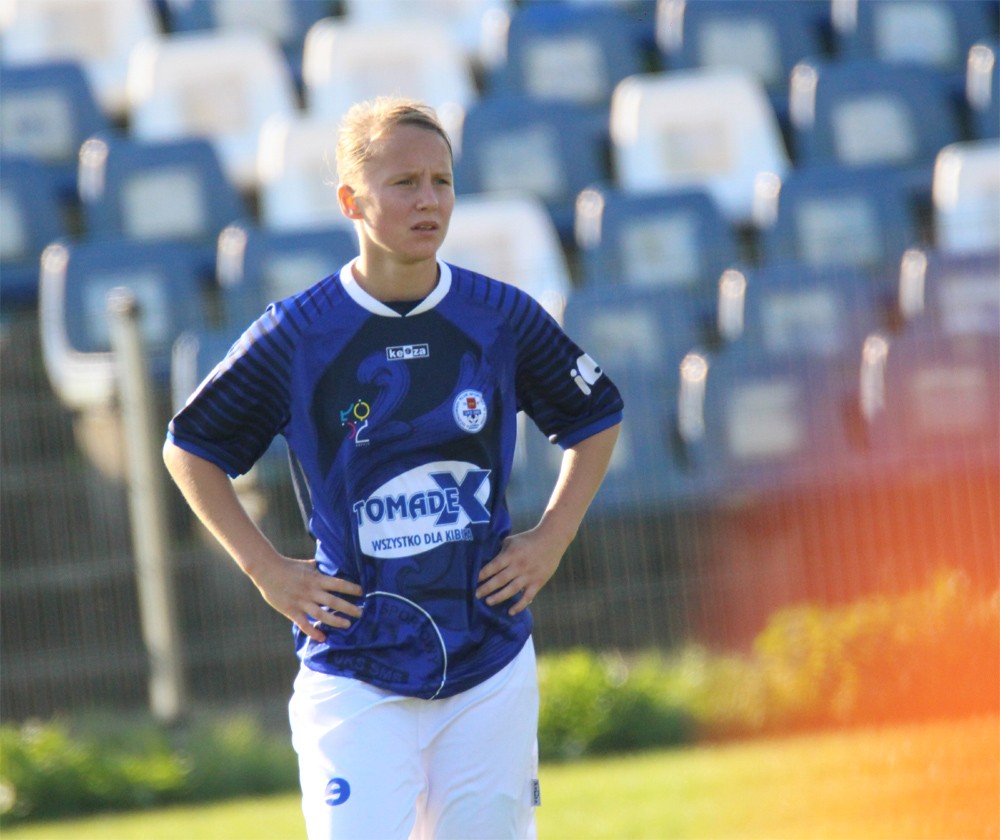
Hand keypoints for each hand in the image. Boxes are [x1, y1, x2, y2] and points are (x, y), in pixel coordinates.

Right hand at [249, 555, 363, 642]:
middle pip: (334, 601)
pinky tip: (323, 638)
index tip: (363, 592)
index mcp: (316, 578)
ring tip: (347, 625)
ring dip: (335, 621)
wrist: (267, 571)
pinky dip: (313, 632)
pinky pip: (303, 624)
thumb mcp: (308, 564)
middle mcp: (311, 591)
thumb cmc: (289, 566)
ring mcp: (301, 602)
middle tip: (361, 613)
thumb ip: (321, 567)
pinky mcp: (291, 611)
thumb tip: (335, 565)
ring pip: (321, 614)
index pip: (338, 584)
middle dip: (349, 608)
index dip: (351, 588)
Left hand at [475, 527, 567, 615]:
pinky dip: (519, 606)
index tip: (474, 580)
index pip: (494, 566)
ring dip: (499, 597)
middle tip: (477, 594)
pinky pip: (527, 597)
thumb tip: (486, 559)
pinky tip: (510, 611)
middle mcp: (519, 566)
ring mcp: (529, 575)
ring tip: (488, 602)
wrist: (551, 539)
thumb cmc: (528, 539)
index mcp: (511, 554)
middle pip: (500, 580)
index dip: (483, 574)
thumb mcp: (511, 540)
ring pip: (511, 590)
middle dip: (487, 588)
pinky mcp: (538, 582)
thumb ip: (500, 550)